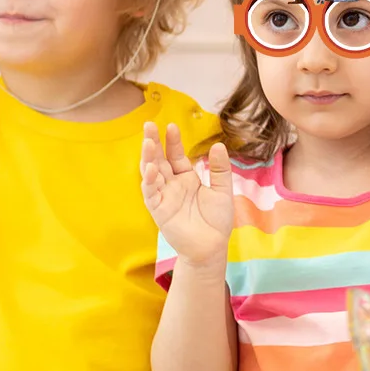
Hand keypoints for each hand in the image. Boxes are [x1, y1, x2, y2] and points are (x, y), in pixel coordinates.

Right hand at [141, 121, 233, 269]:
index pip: (176, 155)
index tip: (171, 126)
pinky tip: (150, 169)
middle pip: (159, 160)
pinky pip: (151, 194)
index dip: (173, 141)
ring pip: (151, 174)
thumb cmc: (217, 219)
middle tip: (149, 124)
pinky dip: (149, 181)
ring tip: (148, 142)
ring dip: (148, 158)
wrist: (213, 246)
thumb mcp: (221, 189)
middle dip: (153, 143)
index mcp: (186, 178)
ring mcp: (164, 197)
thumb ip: (218, 168)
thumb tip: (218, 145)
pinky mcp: (159, 210)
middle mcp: (172, 185)